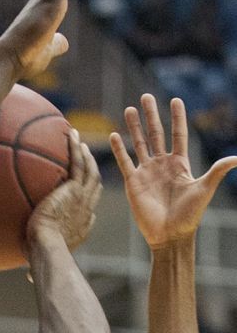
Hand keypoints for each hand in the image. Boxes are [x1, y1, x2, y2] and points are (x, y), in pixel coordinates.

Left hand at [27, 128, 100, 249]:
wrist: (46, 245)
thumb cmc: (39, 254)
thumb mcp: (42, 254)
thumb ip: (39, 254)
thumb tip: (30, 277)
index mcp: (82, 226)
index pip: (90, 208)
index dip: (89, 197)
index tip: (84, 191)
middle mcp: (87, 210)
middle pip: (94, 184)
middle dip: (92, 169)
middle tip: (85, 157)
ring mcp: (83, 197)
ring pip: (90, 170)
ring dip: (86, 154)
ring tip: (79, 141)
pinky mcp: (74, 189)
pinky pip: (78, 163)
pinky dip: (76, 148)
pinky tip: (71, 134)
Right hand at [110, 94, 236, 247]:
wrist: (170, 235)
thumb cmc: (189, 215)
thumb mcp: (205, 189)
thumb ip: (218, 170)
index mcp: (180, 164)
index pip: (178, 135)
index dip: (177, 118)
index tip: (175, 100)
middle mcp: (162, 165)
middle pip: (156, 134)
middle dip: (151, 115)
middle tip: (145, 96)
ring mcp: (147, 173)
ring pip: (139, 144)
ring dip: (134, 127)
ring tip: (129, 109)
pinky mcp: (133, 183)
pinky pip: (125, 162)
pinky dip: (119, 149)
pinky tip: (114, 135)